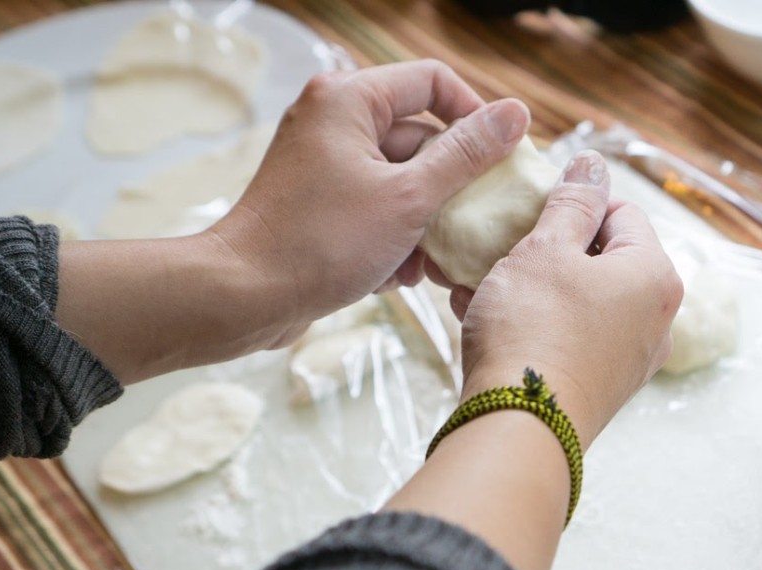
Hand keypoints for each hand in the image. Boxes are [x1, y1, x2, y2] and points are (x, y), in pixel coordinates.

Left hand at [55, 61, 529, 384]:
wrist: (245, 296)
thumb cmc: (322, 242)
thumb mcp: (410, 198)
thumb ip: (467, 155)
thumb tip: (515, 115)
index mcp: (350, 98)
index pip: (434, 82)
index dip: (475, 117)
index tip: (499, 162)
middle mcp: (333, 119)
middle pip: (420, 137)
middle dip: (446, 191)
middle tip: (466, 231)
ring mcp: (324, 160)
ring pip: (401, 180)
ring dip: (422, 224)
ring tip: (424, 266)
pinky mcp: (319, 198)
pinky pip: (374, 204)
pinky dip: (391, 237)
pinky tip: (392, 275)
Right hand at [452, 151, 682, 445]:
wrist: (517, 429)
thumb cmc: (532, 328)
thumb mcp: (545, 250)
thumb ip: (571, 202)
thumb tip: (593, 164)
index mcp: (654, 275)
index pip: (621, 212)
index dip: (573, 203)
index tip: (530, 211)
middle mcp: (655, 319)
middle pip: (599, 259)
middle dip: (544, 248)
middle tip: (500, 248)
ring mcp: (628, 359)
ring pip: (576, 299)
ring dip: (528, 285)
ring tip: (477, 284)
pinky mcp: (599, 387)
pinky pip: (567, 337)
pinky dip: (531, 322)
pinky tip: (480, 318)